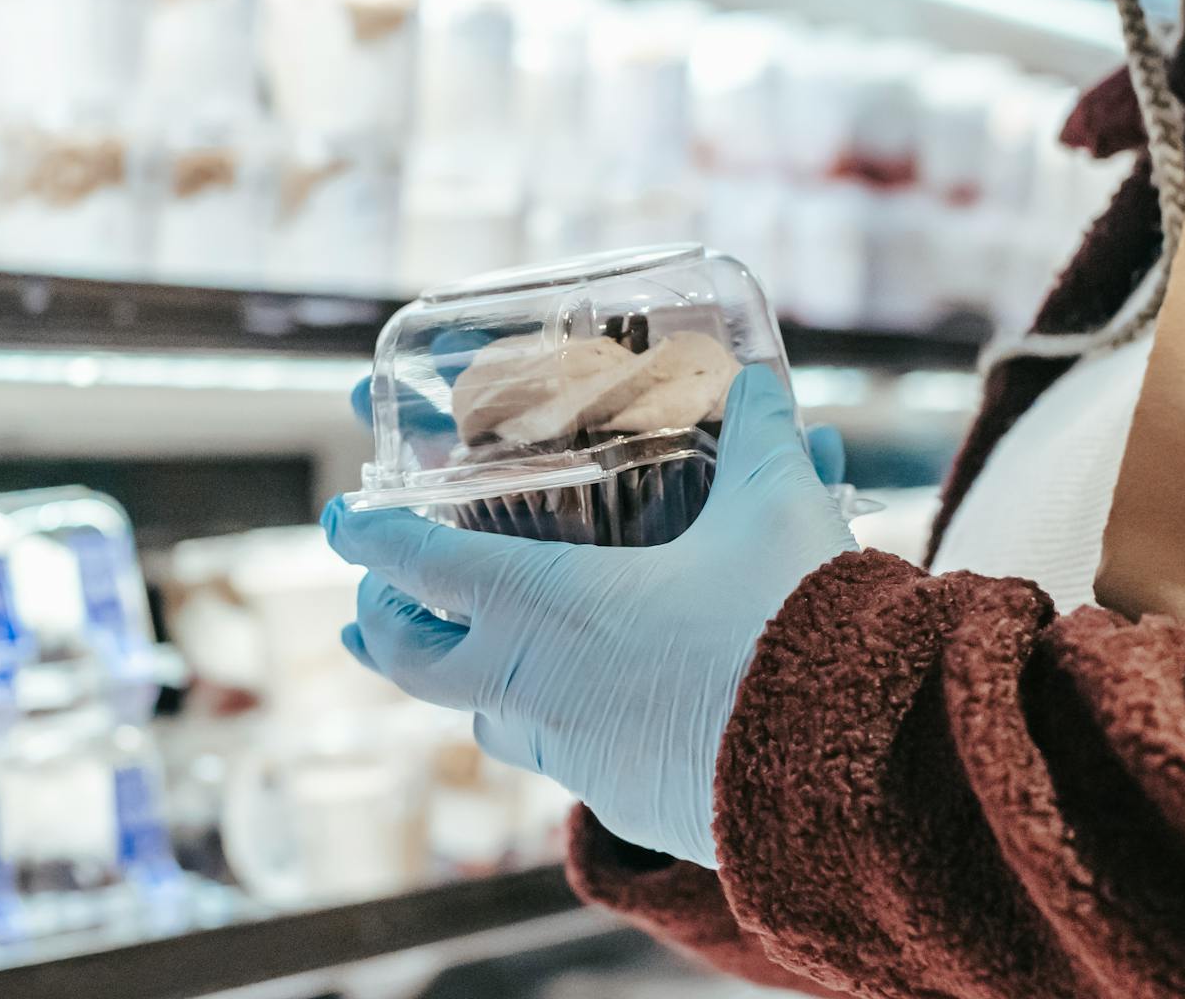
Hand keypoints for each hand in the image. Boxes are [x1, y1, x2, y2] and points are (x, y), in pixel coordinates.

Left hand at [324, 367, 857, 867]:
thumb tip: (756, 383)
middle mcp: (537, 686)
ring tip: (473, 658)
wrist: (843, 760)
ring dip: (468, 684)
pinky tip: (585, 712)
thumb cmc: (789, 624)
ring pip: (488, 720)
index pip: (425, 566)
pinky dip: (555, 727)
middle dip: (382, 630)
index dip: (372, 539)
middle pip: (415, 664)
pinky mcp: (623, 802)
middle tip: (369, 609)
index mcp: (548, 605)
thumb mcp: (778, 509)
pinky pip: (564, 760)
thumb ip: (761, 438)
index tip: (341, 522)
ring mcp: (574, 754)